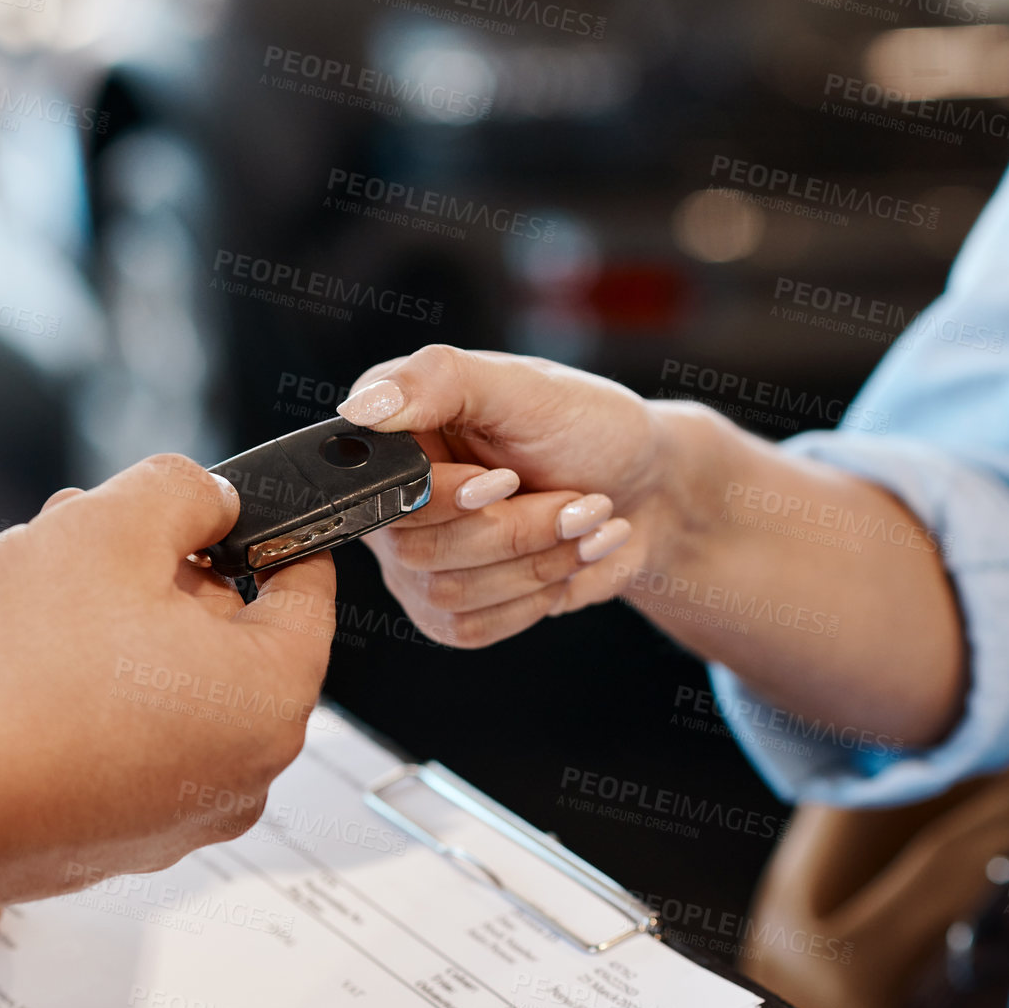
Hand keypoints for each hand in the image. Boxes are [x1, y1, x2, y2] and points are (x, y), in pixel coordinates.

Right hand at [0, 453, 337, 917]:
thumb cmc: (6, 676)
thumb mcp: (105, 527)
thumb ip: (182, 491)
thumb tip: (210, 501)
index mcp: (270, 700)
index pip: (306, 588)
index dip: (263, 528)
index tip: (217, 505)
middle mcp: (242, 775)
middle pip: (229, 636)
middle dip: (165, 573)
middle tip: (96, 536)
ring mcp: (177, 818)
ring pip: (170, 684)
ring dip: (119, 626)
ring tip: (41, 590)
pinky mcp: (114, 840)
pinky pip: (127, 740)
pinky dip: (91, 693)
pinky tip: (23, 662)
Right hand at [338, 344, 681, 646]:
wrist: (646, 490)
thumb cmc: (587, 426)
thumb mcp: (523, 386)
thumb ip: (439, 381)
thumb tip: (363, 405)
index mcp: (391, 430)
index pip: (376, 483)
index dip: (443, 495)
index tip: (505, 480)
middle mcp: (391, 497)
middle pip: (417, 546)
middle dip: (514, 529)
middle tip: (573, 497)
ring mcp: (414, 557)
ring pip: (448, 592)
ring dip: (536, 562)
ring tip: (582, 522)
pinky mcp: (447, 606)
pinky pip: (471, 626)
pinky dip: (534, 596)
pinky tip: (567, 558)